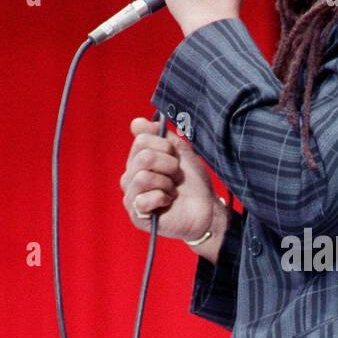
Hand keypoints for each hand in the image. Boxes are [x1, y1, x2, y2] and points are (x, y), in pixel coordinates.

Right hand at [120, 116, 215, 243]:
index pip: (142, 140)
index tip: (176, 159)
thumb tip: (137, 122)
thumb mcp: (180, 152)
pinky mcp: (137, 216)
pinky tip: (167, 203)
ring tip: (173, 191)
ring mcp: (131, 197)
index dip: (165, 147)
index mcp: (137, 161)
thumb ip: (160, 135)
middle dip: (169, 165)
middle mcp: (130, 178)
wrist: (207, 207)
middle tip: (177, 177)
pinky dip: (162, 198)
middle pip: (144, 157)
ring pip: (143, 177)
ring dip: (167, 183)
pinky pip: (143, 199)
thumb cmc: (193, 182)